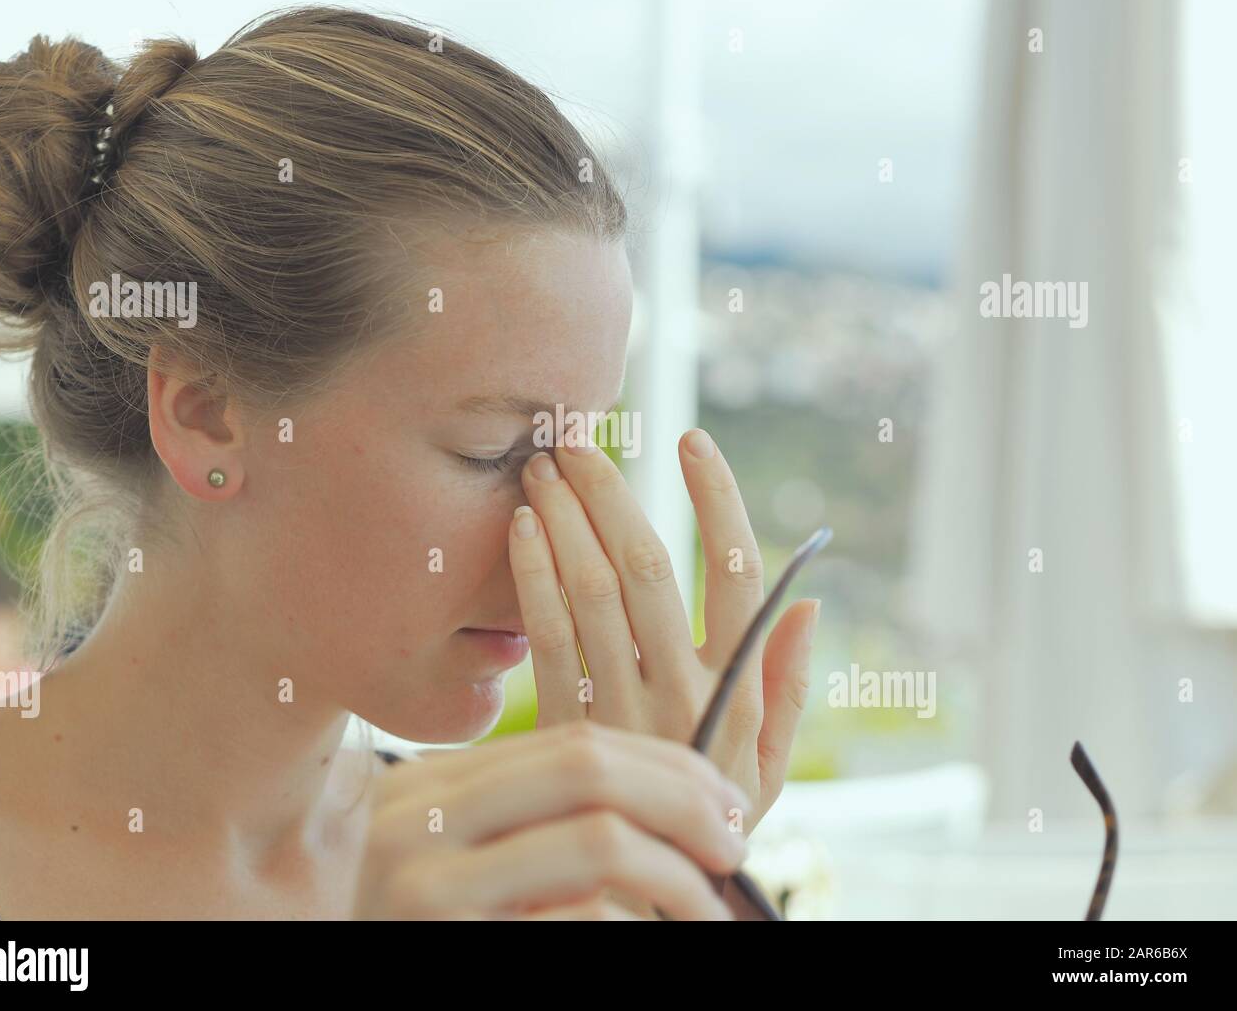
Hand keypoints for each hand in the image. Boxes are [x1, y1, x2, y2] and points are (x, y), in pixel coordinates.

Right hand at [353, 721, 750, 919]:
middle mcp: (415, 818)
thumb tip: (652, 802)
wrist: (319, 977)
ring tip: (705, 907)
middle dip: (685, 797)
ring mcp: (422, 883)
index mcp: (427, 786)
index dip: (666, 764)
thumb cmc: (417, 929)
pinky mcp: (443, 935)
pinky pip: (578, 918)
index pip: (571, 740)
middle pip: (588, 767)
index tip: (723, 799)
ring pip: (598, 840)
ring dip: (677, 875)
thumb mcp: (451, 864)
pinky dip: (631, 930)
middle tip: (734, 841)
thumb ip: (521, 824)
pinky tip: (649, 938)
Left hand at [508, 427, 819, 836]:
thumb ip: (790, 684)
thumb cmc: (713, 816)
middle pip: (646, 567)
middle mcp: (684, 692)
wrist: (646, 891)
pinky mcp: (564, 727)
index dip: (716, 500)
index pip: (737, 576)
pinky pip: (546, 637)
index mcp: (741, 689)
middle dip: (609, 493)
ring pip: (591, 591)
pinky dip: (532, 575)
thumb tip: (807, 600)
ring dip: (564, 519)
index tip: (691, 440)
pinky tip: (520, 527)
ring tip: (544, 465)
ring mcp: (620, 710)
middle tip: (580, 438)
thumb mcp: (771, 766)